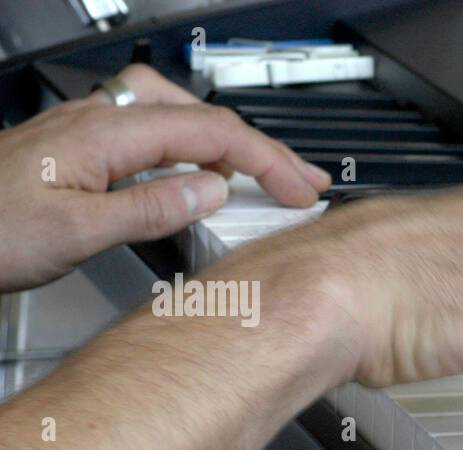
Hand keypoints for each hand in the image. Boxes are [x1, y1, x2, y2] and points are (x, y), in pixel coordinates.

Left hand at [0, 64, 330, 291]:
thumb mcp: (76, 233)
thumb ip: (150, 209)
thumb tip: (211, 190)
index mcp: (106, 135)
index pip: (211, 134)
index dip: (266, 160)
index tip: (300, 190)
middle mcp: (99, 121)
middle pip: (203, 117)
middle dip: (262, 148)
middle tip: (301, 181)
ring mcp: (89, 131)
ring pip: (181, 119)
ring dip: (231, 145)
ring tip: (263, 175)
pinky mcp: (81, 148)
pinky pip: (155, 134)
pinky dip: (195, 151)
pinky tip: (199, 175)